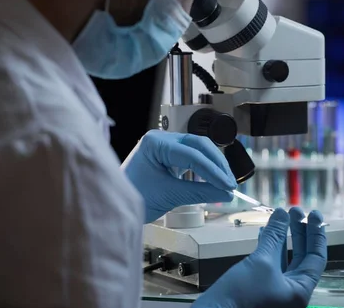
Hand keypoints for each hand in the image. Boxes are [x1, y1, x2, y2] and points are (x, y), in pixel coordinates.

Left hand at [122, 130, 236, 222]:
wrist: (113, 204)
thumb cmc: (131, 196)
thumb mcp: (169, 196)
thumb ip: (199, 193)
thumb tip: (224, 193)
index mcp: (155, 142)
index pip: (192, 154)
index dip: (213, 171)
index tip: (227, 185)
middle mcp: (160, 139)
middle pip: (199, 145)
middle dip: (217, 165)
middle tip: (230, 184)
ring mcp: (164, 145)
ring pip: (198, 149)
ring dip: (213, 166)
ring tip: (225, 184)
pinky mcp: (168, 155)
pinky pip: (192, 157)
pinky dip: (205, 168)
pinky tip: (214, 180)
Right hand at [192, 208, 326, 307]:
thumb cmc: (242, 294)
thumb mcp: (262, 261)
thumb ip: (275, 236)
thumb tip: (283, 212)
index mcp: (300, 291)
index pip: (316, 258)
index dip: (316, 233)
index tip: (313, 212)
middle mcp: (292, 293)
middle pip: (302, 258)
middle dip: (299, 232)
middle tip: (295, 210)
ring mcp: (276, 293)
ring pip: (284, 260)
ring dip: (281, 238)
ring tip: (280, 217)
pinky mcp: (260, 291)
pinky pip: (270, 266)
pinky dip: (268, 249)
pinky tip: (263, 233)